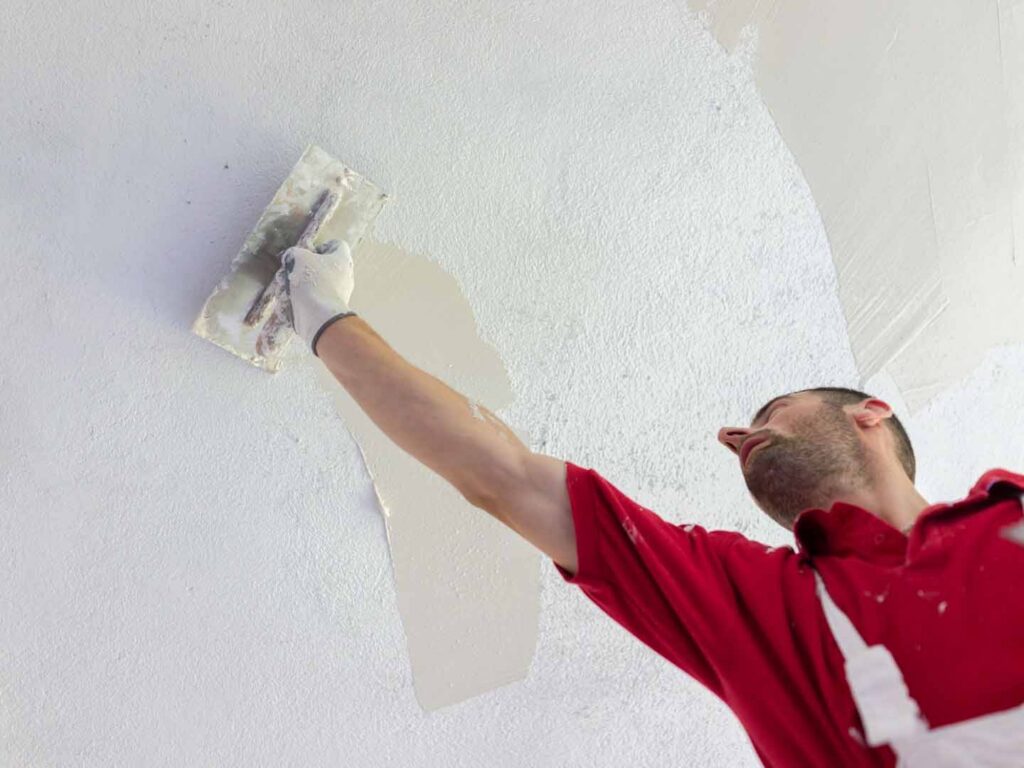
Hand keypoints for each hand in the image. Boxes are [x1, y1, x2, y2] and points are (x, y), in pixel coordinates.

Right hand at [277, 239, 356, 354]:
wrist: (319, 316)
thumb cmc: (313, 281)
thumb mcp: (300, 258)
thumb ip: (296, 253)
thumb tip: (294, 256)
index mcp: (343, 260)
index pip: (337, 245)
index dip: (322, 246)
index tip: (309, 253)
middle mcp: (345, 276)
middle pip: (325, 266)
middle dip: (305, 267)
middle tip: (292, 270)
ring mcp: (339, 294)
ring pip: (317, 283)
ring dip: (300, 283)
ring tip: (285, 285)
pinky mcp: (330, 308)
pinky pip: (315, 299)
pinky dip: (302, 298)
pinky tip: (288, 300)